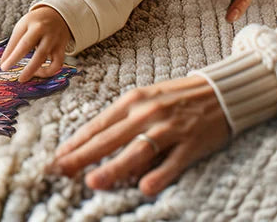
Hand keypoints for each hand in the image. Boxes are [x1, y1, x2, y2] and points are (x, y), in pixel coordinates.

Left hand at [0, 6, 70, 81]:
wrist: (57, 14)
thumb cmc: (35, 22)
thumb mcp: (22, 27)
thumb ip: (13, 43)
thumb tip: (3, 63)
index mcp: (35, 25)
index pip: (24, 43)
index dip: (13, 56)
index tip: (4, 67)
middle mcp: (48, 33)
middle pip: (40, 53)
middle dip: (28, 68)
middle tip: (18, 79)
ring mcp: (56, 41)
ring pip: (51, 61)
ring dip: (36, 71)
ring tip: (24, 77)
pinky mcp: (61, 49)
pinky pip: (58, 64)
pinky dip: (48, 71)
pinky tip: (39, 72)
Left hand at [48, 74, 228, 194]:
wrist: (219, 90)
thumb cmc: (176, 98)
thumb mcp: (146, 101)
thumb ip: (125, 122)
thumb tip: (100, 147)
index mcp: (132, 100)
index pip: (99, 125)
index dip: (77, 142)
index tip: (57, 157)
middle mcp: (147, 112)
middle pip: (110, 137)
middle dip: (83, 155)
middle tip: (61, 170)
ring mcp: (169, 127)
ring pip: (136, 150)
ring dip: (114, 167)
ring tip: (93, 182)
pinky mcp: (191, 142)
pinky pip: (173, 161)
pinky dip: (159, 174)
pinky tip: (144, 187)